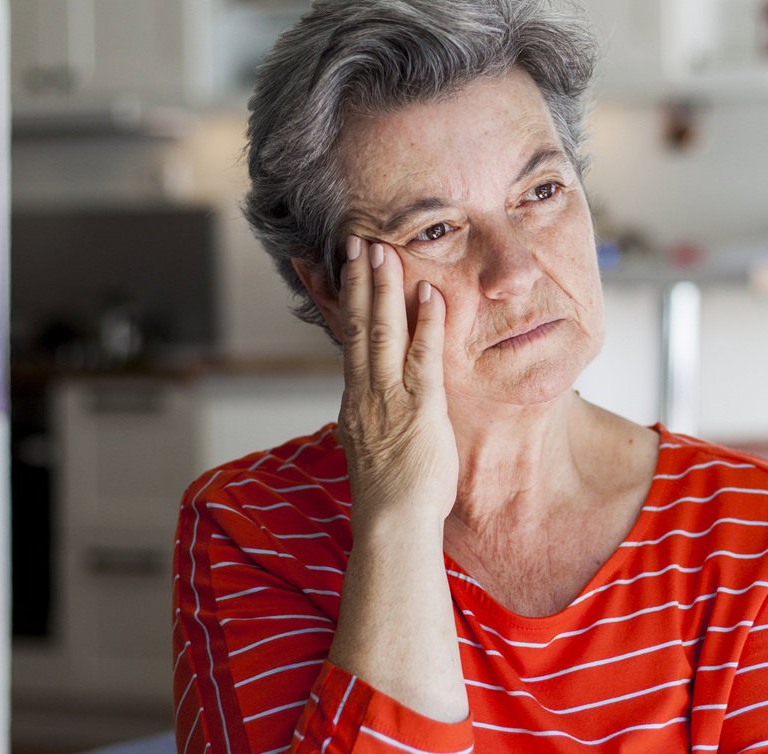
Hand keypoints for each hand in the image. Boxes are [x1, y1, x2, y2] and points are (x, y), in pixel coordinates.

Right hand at [335, 235, 457, 525]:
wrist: (392, 525)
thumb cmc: (390, 497)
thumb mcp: (372, 449)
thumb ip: (373, 420)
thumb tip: (367, 410)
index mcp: (355, 401)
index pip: (348, 340)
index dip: (344, 303)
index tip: (339, 270)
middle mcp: (365, 393)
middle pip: (359, 326)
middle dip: (359, 281)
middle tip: (357, 241)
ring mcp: (389, 399)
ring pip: (382, 333)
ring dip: (383, 289)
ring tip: (381, 250)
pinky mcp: (419, 409)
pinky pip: (421, 359)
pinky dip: (424, 325)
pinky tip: (427, 295)